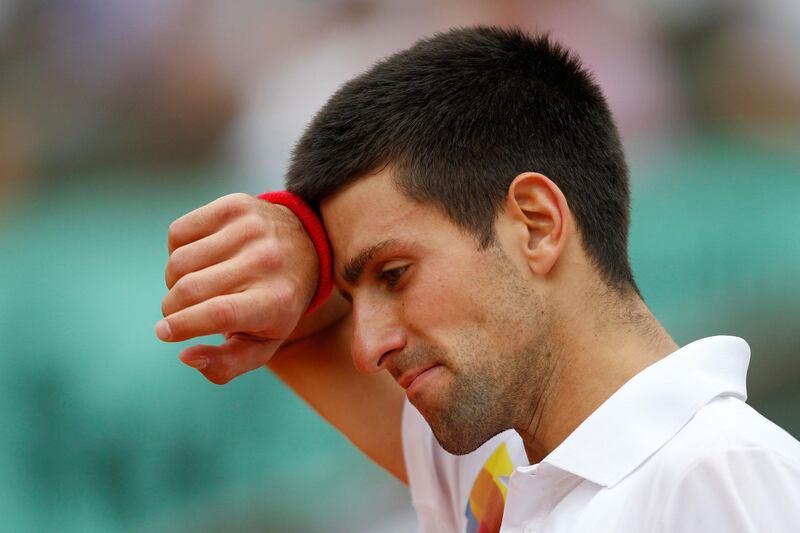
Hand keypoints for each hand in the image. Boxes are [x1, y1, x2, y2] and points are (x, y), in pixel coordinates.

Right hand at [157, 193, 318, 383]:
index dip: (184, 325)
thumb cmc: (275, 304)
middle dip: (173, 309)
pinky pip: (178, 233)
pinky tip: (199, 260)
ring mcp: (250, 229)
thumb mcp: (264, 342)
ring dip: (174, 281)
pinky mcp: (234, 205)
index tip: (164, 333)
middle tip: (180, 314)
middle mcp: (265, 261)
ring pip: (179, 261)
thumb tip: (186, 356)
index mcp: (276, 300)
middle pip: (191, 289)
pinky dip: (176, 251)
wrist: (305, 245)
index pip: (220, 313)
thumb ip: (227, 364)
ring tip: (195, 286)